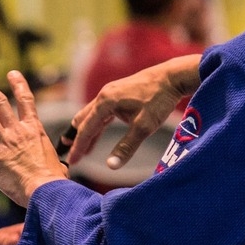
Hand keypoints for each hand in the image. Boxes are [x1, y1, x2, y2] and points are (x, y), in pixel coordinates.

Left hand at [0, 69, 66, 206]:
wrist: (44, 189)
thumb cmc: (52, 181)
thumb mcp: (57, 165)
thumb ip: (54, 163)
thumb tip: (61, 171)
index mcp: (34, 130)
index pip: (26, 101)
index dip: (19, 85)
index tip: (12, 73)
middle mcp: (17, 130)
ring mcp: (4, 140)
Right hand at [67, 55, 201, 169]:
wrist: (172, 77)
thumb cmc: (159, 100)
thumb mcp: (144, 127)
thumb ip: (126, 147)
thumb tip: (110, 167)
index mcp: (105, 102)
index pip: (86, 129)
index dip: (79, 147)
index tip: (72, 161)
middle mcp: (104, 95)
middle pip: (84, 120)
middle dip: (77, 138)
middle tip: (72, 155)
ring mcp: (110, 92)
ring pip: (92, 115)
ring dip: (87, 131)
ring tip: (82, 147)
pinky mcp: (118, 93)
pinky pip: (102, 111)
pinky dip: (98, 124)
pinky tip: (98, 132)